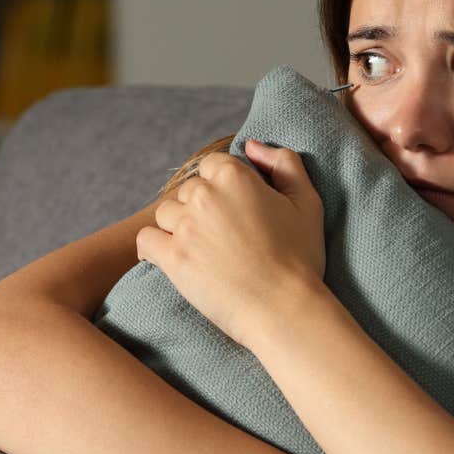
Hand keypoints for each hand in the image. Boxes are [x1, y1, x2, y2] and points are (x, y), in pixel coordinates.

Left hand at [136, 139, 325, 350]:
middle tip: (222, 236)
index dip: (223, 186)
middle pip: (187, 190)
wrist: (284, 309)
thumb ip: (284, 163)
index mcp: (234, 175)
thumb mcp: (307, 202)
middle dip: (201, 208)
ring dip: (178, 227)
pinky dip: (153, 248)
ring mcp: (185, 227)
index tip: (235, 210)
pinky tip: (167, 257)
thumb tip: (252, 145)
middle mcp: (204, 195)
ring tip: (202, 250)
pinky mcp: (172, 257)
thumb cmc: (300, 258)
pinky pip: (146, 241)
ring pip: (165, 214)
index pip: (212, 165)